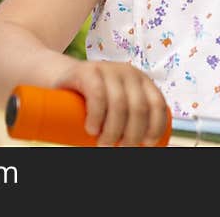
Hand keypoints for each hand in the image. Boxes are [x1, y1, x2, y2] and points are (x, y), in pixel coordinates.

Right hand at [53, 61, 169, 146]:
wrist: (62, 81)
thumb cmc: (93, 102)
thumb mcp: (117, 106)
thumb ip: (130, 120)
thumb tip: (143, 150)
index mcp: (142, 81)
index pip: (157, 104)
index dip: (155, 127)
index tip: (146, 144)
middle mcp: (128, 72)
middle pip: (138, 108)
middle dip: (132, 136)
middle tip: (120, 149)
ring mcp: (107, 69)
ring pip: (119, 104)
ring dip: (113, 131)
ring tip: (103, 145)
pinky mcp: (86, 71)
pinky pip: (97, 93)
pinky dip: (97, 115)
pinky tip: (92, 129)